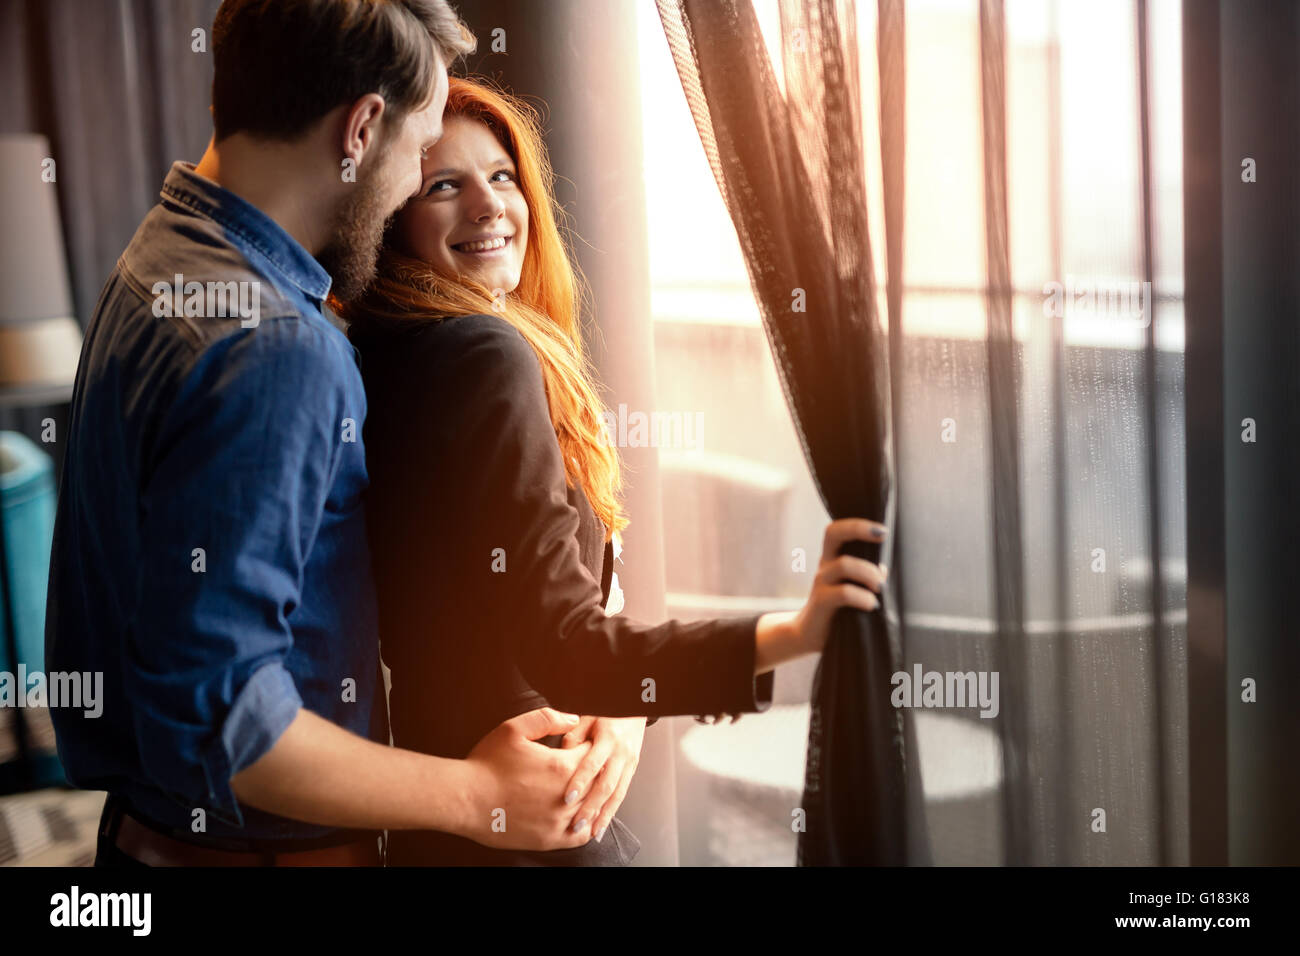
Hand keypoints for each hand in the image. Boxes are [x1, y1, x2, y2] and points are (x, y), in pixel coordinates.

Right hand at [461, 707, 594, 850]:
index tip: (579, 746)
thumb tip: (574, 720)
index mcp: (562, 767)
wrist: (465, 799)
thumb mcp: (514, 729)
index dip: (588, 747)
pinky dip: (585, 825)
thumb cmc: (486, 764)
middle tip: (583, 766)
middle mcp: (567, 797)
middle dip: (593, 772)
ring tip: (583, 789)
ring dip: (591, 798)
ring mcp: (559, 821)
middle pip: (597, 782)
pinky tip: (579, 816)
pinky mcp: (549, 840)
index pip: (593, 754)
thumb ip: (548, 719)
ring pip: (592, 809)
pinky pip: (580, 836)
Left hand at [560, 715, 646, 842]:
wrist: (634, 707)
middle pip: (606, 785)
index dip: (580, 782)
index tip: (567, 798)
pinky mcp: (633, 769)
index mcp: (608, 737)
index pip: (592, 764)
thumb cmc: (607, 711)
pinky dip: (612, 811)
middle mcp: (621, 752)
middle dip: (592, 807)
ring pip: (618, 794)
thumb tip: (561, 756)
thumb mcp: (588, 716)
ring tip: (591, 832)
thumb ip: (574, 736)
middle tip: (576, 824)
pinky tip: (603, 824)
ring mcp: (630, 762)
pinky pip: (623, 793)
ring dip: (604, 815)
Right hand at [792, 517, 888, 652]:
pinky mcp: (820, 601)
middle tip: (882, 536)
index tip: (883, 531)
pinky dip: (863, 597)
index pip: (839, 530)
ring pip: (844, 564)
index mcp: (833, 558)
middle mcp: (825, 564)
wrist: (809, 635)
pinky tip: (872, 605)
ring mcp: (821, 581)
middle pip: (833, 533)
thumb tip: (883, 569)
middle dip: (858, 529)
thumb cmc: (837, 610)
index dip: (859, 524)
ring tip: (880, 588)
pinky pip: (843, 593)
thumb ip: (868, 577)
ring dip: (868, 572)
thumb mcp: (855, 590)